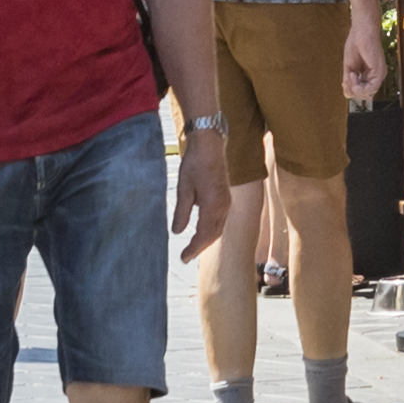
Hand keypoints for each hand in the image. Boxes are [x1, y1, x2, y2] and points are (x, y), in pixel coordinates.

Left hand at [169, 121, 242, 261]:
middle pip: (214, 235)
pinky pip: (220, 220)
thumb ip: (182, 212)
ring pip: (218, 228)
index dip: (194, 249)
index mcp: (213, 206)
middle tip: (186, 256)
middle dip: (200, 247)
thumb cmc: (195, 163)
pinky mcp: (225, 197)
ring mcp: (226, 202)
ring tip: (193, 247)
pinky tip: (202, 230)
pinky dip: (211, 229)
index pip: (204, 235)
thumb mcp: (183, 188)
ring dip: (206, 239)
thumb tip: (177, 232)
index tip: (183, 258)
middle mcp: (223, 206)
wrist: (210, 144)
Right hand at [339, 16, 384, 108]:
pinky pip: (371, 88)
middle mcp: (376, 76)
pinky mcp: (380, 71)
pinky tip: (353, 75)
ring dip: (355, 88)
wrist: (361, 30)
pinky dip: (359, 85)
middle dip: (352, 91)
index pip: (362, 92)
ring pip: (368, 94)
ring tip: (350, 75)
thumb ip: (349, 81)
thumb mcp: (350, 67)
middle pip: (365, 95)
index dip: (351, 91)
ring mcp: (379, 74)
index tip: (344, 81)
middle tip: (346, 78)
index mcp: (370, 75)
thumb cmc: (356, 44)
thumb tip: (347, 95)